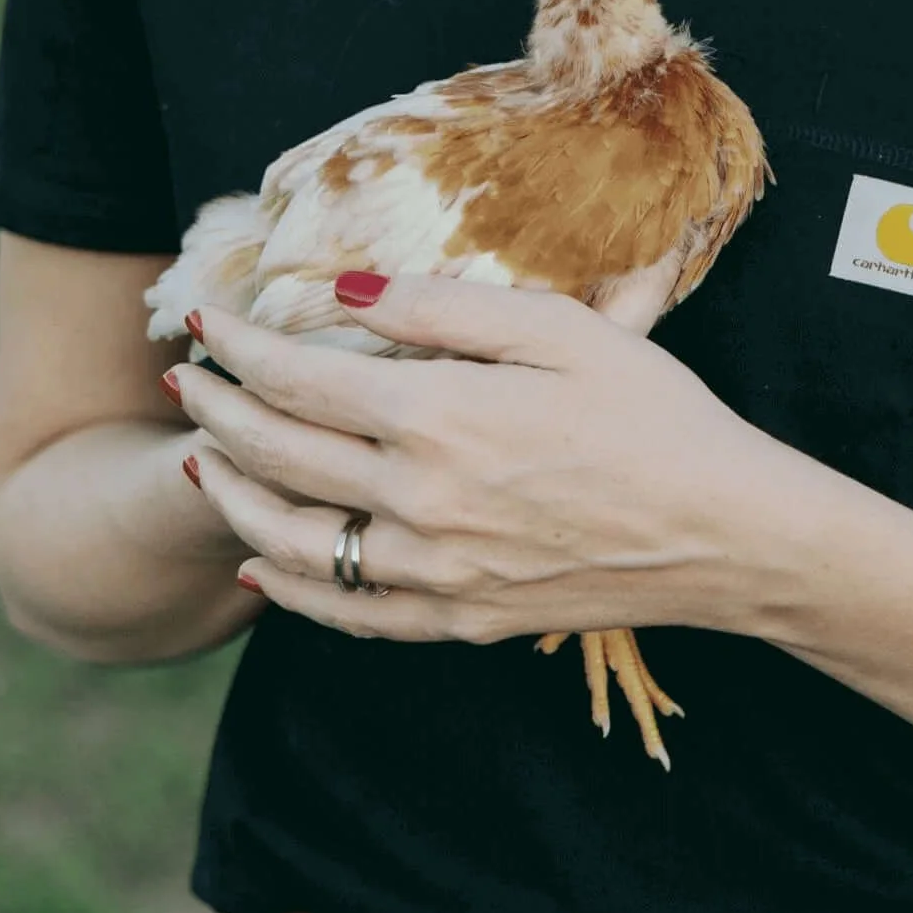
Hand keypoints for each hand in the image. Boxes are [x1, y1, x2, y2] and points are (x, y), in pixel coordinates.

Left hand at [170, 272, 809, 644]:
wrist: (728, 535)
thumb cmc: (658, 416)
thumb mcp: (562, 329)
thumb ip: (443, 309)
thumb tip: (346, 294)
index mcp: (439, 416)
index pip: (297, 376)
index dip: (239, 346)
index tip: (207, 319)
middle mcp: (417, 501)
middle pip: (277, 453)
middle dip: (216, 409)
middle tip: (184, 377)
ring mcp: (433, 572)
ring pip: (289, 540)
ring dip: (232, 493)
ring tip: (202, 457)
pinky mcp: (457, 619)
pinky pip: (344, 611)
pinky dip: (289, 587)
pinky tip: (259, 565)